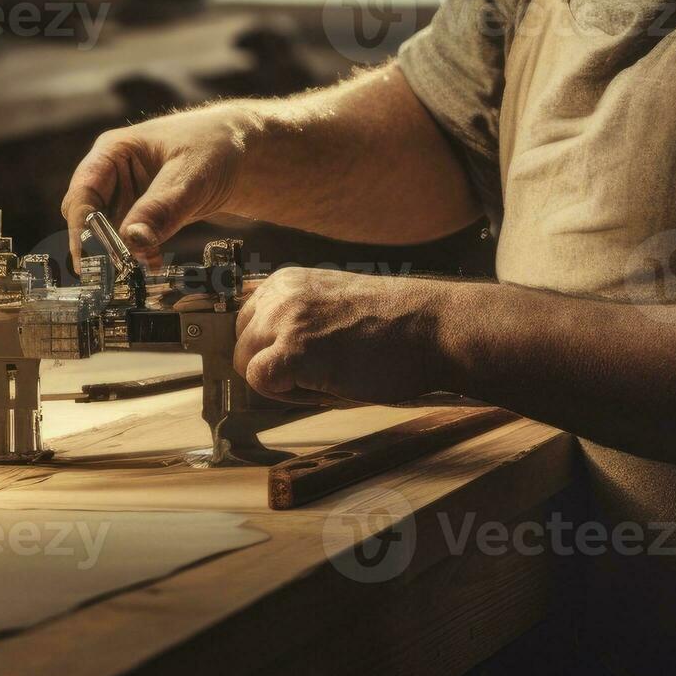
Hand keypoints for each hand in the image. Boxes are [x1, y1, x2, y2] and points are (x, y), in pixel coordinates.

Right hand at [61, 104, 262, 264]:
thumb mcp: (189, 176)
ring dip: (116, 253)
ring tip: (136, 270)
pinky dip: (137, 254)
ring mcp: (126, 195)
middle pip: (86, 216)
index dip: (82, 228)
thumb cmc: (217, 146)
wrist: (246, 153)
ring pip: (104, 232)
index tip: (92, 259)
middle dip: (96, 245)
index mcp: (113, 151)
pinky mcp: (142, 213)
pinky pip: (128, 239)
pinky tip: (154, 263)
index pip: (82, 194)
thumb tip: (131, 241)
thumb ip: (160, 208)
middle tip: (113, 272)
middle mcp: (112, 174)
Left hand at [233, 267, 458, 405]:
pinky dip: (286, 393)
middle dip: (271, 365)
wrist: (434, 326)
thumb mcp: (333, 305)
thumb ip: (296, 317)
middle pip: (241, 344)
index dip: (270, 348)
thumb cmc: (394, 325)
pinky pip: (259, 381)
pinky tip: (323, 386)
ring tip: (327, 378)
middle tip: (319, 372)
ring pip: (245, 364)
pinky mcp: (295, 351)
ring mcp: (285, 320)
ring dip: (282, 381)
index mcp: (287, 281)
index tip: (298, 357)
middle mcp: (280, 294)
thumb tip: (266, 350)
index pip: (246, 322)